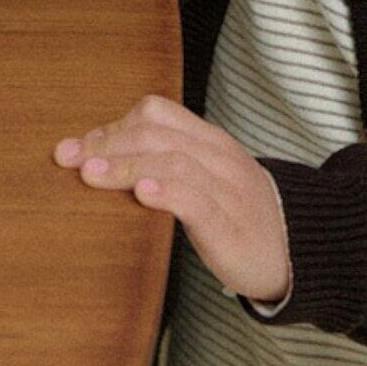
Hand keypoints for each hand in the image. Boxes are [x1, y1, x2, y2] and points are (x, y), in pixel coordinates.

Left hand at [53, 95, 291, 304]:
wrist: (298, 251)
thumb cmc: (239, 217)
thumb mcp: (206, 181)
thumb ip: (165, 165)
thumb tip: (100, 163)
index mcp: (211, 142)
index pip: (158, 113)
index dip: (112, 126)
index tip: (75, 148)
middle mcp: (220, 158)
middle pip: (158, 133)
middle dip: (107, 143)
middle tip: (69, 159)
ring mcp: (228, 190)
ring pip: (174, 161)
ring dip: (126, 166)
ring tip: (90, 175)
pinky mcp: (231, 226)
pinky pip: (199, 200)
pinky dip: (167, 192)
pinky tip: (142, 194)